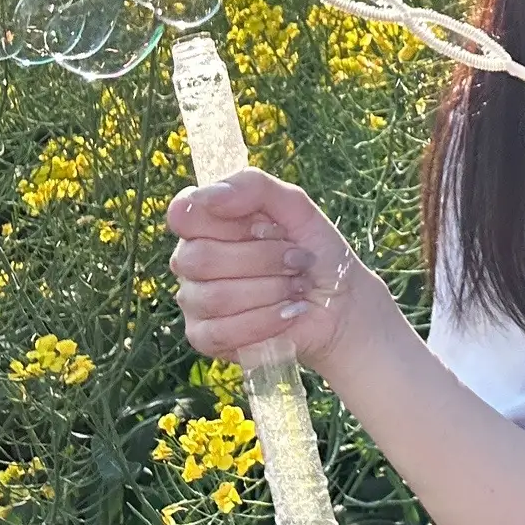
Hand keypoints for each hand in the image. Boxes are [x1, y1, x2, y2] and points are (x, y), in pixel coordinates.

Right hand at [165, 170, 387, 380]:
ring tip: (297, 286)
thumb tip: (206, 195)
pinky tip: (288, 313)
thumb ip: (252, 187)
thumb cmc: (313, 249)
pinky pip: (220, 333)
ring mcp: (193, 300)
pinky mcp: (204, 337)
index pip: (184, 214)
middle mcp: (191, 259)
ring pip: (215, 297)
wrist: (340, 302)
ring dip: (270, 291)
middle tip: (297, 259)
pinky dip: (264, 322)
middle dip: (263, 259)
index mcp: (204, 223)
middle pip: (201, 258)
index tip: (266, 226)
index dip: (229, 222)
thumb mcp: (294, 206)